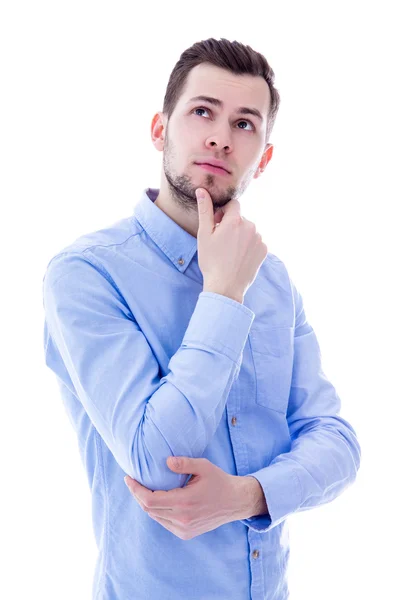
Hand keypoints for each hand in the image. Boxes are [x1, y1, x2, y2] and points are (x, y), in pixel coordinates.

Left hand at [124, 457, 246, 539]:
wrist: (235, 502)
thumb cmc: (219, 480)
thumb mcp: (203, 466)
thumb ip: (184, 463)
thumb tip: (165, 461)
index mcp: (185, 502)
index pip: (149, 500)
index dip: (135, 490)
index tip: (128, 478)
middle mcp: (182, 519)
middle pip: (149, 509)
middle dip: (138, 494)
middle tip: (133, 481)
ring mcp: (184, 529)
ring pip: (155, 516)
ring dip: (146, 503)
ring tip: (143, 488)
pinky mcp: (186, 534)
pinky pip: (164, 522)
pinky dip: (157, 511)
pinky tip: (158, 499)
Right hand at [195, 187, 267, 300]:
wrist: (226, 287)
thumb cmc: (211, 261)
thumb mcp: (204, 235)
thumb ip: (205, 210)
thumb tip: (202, 191)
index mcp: (235, 220)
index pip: (233, 205)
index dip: (224, 213)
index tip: (217, 225)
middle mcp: (250, 226)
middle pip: (241, 218)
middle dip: (232, 225)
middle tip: (221, 242)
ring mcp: (259, 239)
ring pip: (248, 230)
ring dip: (240, 236)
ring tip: (230, 252)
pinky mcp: (264, 250)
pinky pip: (255, 242)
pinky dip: (248, 246)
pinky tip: (238, 257)